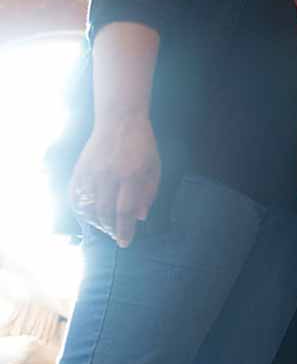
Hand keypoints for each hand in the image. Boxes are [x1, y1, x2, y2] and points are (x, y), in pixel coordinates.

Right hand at [68, 115, 160, 247]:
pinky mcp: (79, 170)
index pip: (124, 210)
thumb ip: (149, 192)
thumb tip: (141, 217)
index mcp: (130, 175)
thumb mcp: (154, 167)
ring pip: (88, 207)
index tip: (125, 242)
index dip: (125, 230)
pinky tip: (88, 215)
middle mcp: (108, 176)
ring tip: (105, 226)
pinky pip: (75, 197)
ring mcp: (91, 173)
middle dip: (110, 229)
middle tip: (116, 235)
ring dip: (96, 222)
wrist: (119, 121)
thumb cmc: (142, 144)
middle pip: (104, 213)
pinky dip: (80, 210)